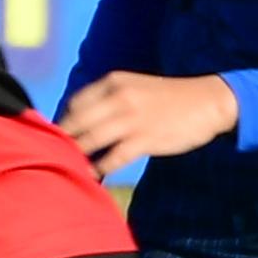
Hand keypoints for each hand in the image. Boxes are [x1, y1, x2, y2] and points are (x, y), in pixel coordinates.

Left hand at [58, 71, 236, 180]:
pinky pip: (112, 157)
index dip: (62, 121)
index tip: (55, 136)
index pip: (75, 103)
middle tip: (50, 156)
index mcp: (113, 82)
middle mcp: (118, 98)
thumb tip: (79, 120)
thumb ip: (107, 100)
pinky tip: (91, 175)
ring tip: (65, 167)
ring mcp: (131, 119)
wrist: (207, 102)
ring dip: (75, 156)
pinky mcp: (144, 140)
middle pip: (76, 122)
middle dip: (61, 140)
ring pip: (90, 140)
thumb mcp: (134, 87)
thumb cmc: (167, 98)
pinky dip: (98, 168)